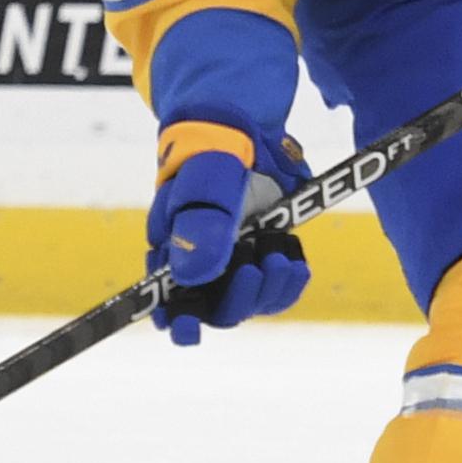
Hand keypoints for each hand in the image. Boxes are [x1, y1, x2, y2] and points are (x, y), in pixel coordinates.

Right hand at [146, 115, 311, 346]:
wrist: (247, 130)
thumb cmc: (212, 156)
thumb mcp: (204, 185)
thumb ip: (198, 227)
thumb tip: (193, 277)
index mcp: (171, 251)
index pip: (167, 300)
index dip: (177, 321)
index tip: (188, 332)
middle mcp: (201, 266)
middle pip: (216, 310)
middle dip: (239, 298)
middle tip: (254, 269)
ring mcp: (235, 263)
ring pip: (250, 303)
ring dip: (267, 288)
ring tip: (278, 258)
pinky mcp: (263, 257)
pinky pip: (276, 289)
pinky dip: (288, 282)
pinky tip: (294, 263)